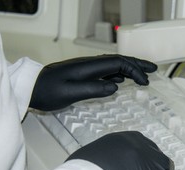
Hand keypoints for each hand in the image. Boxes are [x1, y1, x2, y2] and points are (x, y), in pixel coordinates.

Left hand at [30, 55, 156, 110]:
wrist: (30, 87)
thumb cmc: (47, 91)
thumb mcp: (70, 93)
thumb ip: (93, 89)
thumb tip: (115, 88)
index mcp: (89, 67)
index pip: (118, 64)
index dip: (134, 70)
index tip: (145, 81)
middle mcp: (89, 65)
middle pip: (118, 61)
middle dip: (137, 64)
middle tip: (153, 70)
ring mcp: (86, 69)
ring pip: (113, 66)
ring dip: (130, 69)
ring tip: (142, 76)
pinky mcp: (83, 75)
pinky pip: (105, 72)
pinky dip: (118, 75)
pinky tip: (120, 82)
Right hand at [66, 131, 180, 169]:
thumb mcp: (91, 154)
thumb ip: (102, 154)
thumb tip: (99, 161)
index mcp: (124, 138)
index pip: (139, 143)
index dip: (140, 153)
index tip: (139, 160)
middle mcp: (141, 146)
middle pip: (153, 151)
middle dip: (153, 160)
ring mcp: (151, 162)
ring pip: (164, 164)